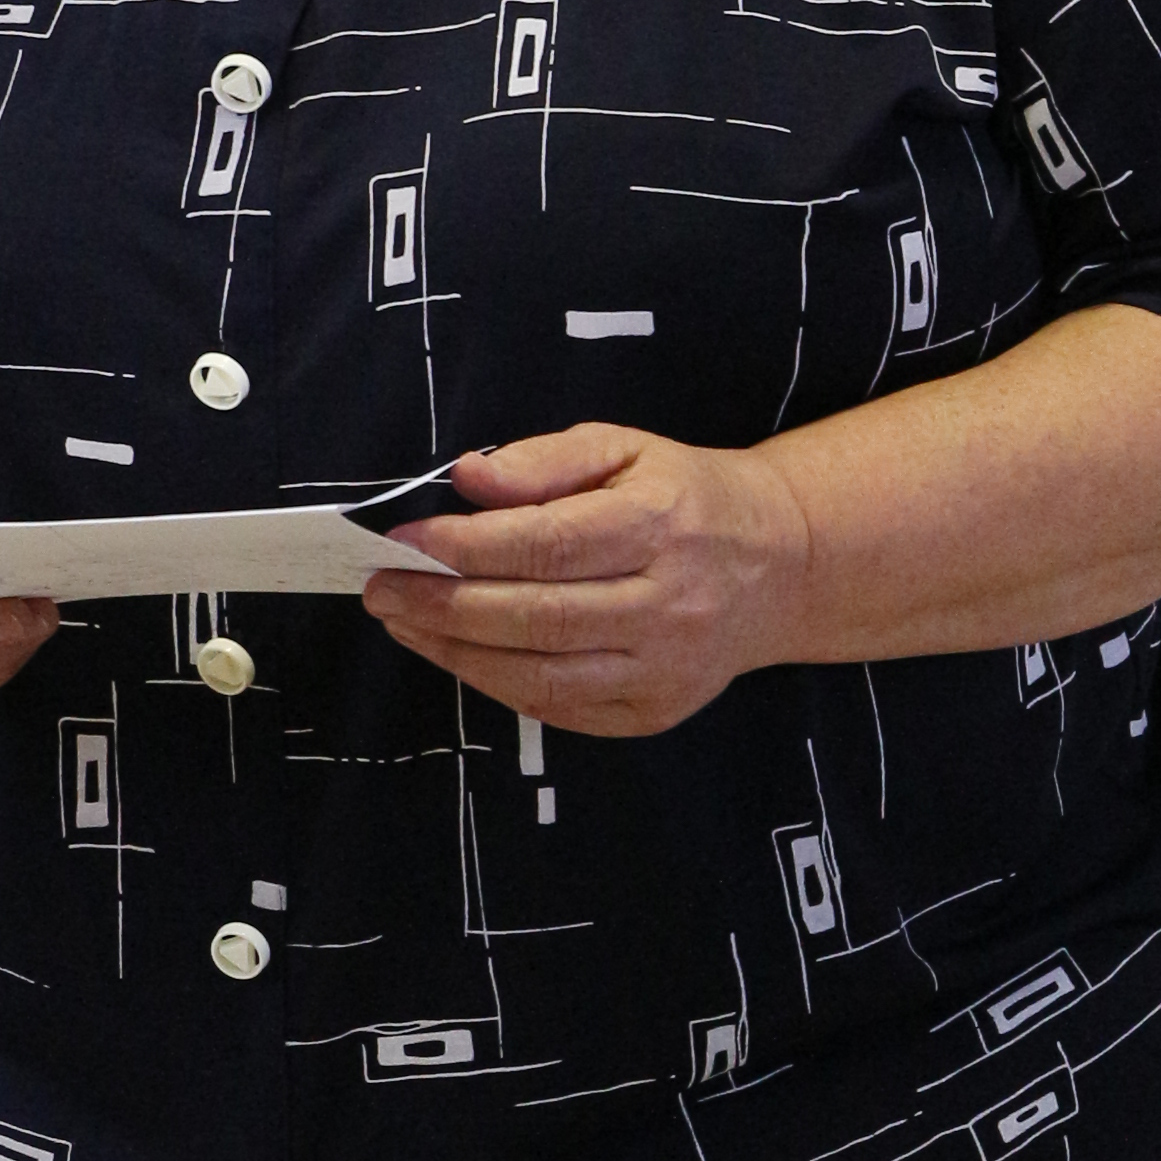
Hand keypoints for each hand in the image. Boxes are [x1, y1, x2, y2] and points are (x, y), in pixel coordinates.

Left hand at [361, 424, 811, 736]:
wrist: (780, 565)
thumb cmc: (685, 496)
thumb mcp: (623, 448)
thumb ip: (542, 460)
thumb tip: (467, 480)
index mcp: (662, 525)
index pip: (546, 545)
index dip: (465, 546)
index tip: (403, 538)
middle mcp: (670, 604)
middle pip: (536, 617)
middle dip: (442, 604)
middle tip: (380, 587)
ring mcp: (666, 669)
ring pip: (541, 675)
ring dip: (456, 652)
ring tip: (403, 623)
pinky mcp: (656, 712)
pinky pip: (560, 708)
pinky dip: (498, 684)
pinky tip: (457, 654)